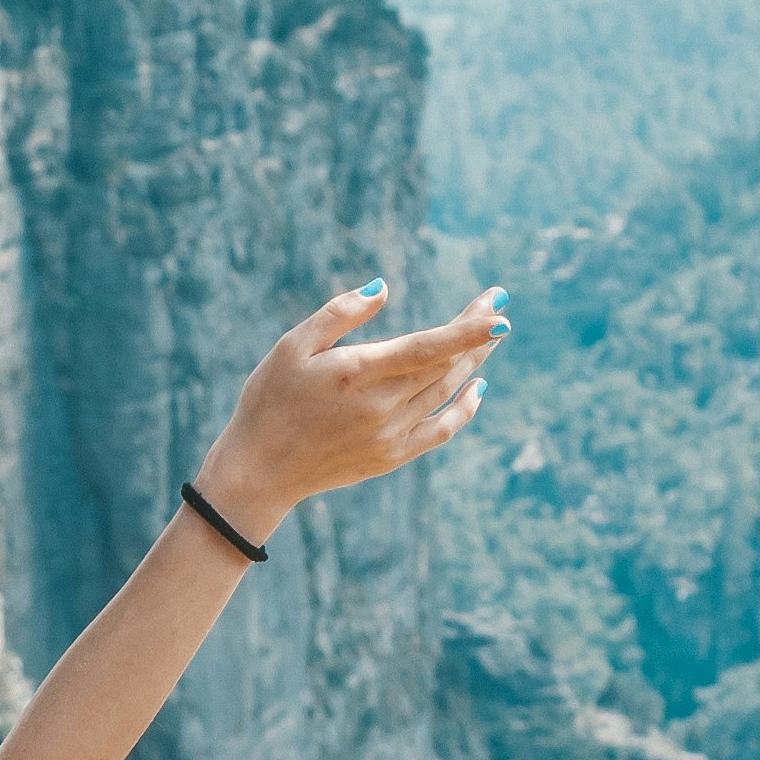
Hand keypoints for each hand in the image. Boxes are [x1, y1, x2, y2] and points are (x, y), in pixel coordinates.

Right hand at [190, 277, 504, 536]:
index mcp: (358, 373)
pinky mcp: (391, 457)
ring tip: (491, 337)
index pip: (428, 346)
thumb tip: (383, 287)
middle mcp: (382, 406)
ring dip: (473, 362)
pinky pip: (441, 430)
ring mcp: (390, 435)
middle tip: (497, 303)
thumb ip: (340, 313)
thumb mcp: (293, 346)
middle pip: (445, 365)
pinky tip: (476, 387)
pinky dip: (464, 408)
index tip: (500, 312)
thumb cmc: (269, 400)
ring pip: (446, 392)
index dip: (467, 330)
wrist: (259, 472)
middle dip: (476, 334)